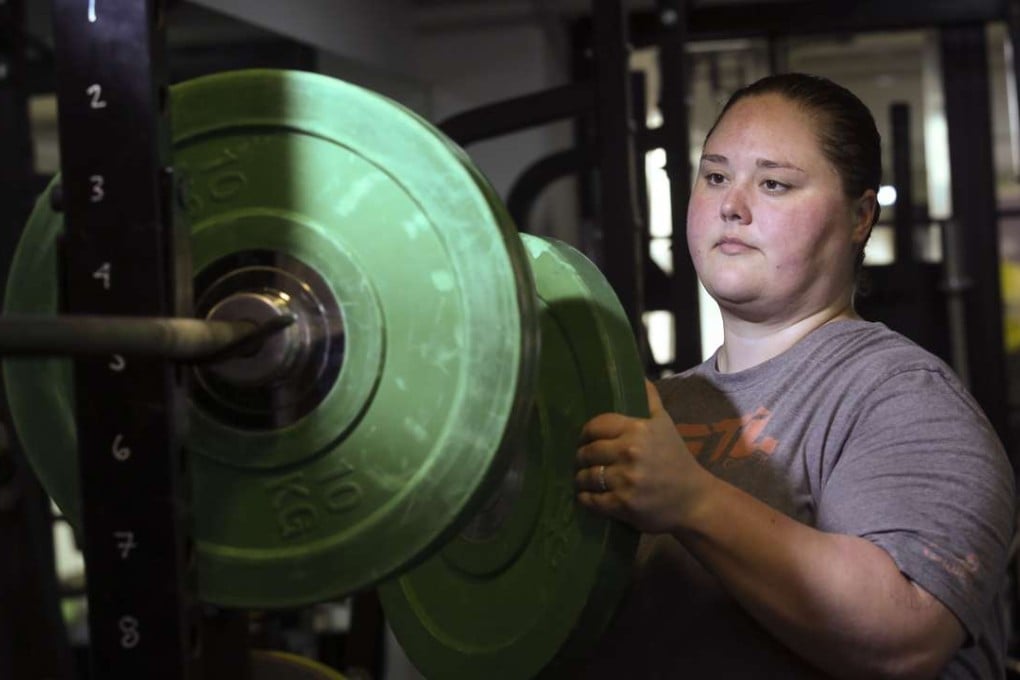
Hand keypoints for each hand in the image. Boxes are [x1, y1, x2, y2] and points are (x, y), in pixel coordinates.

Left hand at [575, 379, 712, 533]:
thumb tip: (638, 375)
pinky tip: (587, 496)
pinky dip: (585, 498)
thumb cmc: (677, 460)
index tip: (586, 440)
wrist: (695, 501)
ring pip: (586, 477)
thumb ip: (650, 400)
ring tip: (584, 479)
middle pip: (587, 452)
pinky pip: (590, 500)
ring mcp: (626, 480)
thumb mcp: (665, 425)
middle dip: (581, 457)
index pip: (596, 426)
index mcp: (638, 430)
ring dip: (581, 478)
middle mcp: (630, 453)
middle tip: (583, 461)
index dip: (586, 434)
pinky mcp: (623, 505)